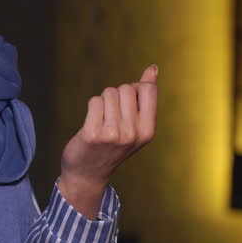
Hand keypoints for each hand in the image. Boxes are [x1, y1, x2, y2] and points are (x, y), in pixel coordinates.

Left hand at [58, 65, 158, 219]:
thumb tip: (153, 69)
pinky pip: (94, 102)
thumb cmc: (111, 145)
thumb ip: (145, 97)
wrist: (87, 173)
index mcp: (148, 131)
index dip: (135, 89)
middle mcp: (133, 134)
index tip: (126, 106)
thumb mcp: (135, 125)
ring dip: (102, 102)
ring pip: (109, 93)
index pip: (147, 89)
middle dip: (116, 96)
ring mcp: (113, 134)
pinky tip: (91, 124)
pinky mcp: (93, 133)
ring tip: (101, 121)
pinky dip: (91, 108)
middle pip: (126, 88)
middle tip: (111, 117)